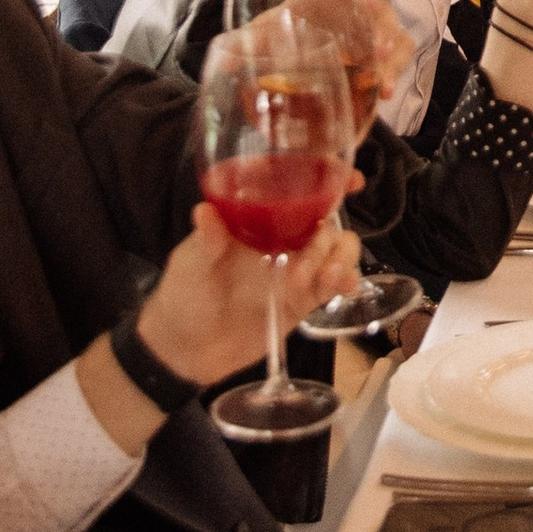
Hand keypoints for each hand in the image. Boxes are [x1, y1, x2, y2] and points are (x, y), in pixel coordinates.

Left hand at [133, 198, 366, 390]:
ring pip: (337, 250)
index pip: (295, 192)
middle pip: (324, 222)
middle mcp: (281, 239)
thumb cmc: (182, 296)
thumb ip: (205, 241)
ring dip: (340, 258)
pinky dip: (346, 281)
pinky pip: (334, 284)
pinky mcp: (304, 301)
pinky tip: (344, 286)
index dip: (326, 181)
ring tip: (326, 279)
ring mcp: (296, 269)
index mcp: (256, 221)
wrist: (185, 351)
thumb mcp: (189, 265)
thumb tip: (204, 210)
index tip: (350, 180)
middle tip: (302, 268)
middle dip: (327, 237)